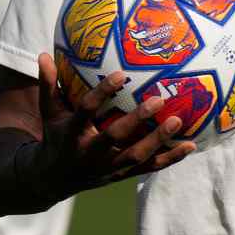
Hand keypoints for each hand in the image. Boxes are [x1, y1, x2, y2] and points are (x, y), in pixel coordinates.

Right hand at [24, 53, 194, 201]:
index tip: (120, 74)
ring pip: (135, 156)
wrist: (51, 180)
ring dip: (158, 140)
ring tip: (179, 120)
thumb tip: (43, 54)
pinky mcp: (121, 175)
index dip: (102, 93)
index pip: (86, 111)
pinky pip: (149, 168)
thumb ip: (48, 84)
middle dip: (136, 120)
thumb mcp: (48, 113)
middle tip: (158, 99)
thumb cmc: (55, 136)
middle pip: (114, 136)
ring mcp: (107, 167)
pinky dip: (170, 159)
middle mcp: (89, 152)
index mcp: (71, 133)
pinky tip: (191, 145)